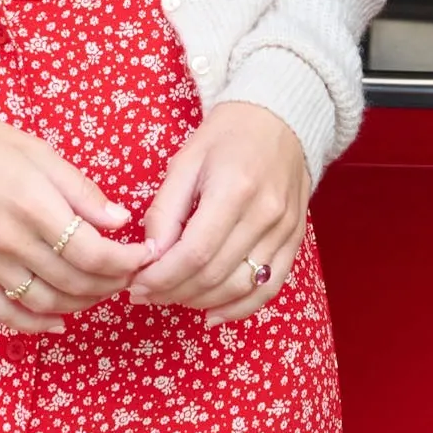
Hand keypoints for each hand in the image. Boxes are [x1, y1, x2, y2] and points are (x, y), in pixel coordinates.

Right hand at [0, 104, 153, 332]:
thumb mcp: (41, 153)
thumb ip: (82, 191)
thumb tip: (119, 221)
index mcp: (33, 205)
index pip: (93, 252)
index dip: (126, 261)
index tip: (142, 255)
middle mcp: (9, 240)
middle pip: (75, 281)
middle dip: (111, 282)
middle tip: (128, 273)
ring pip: (46, 303)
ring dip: (82, 303)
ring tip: (100, 290)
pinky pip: (5, 313)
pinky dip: (36, 325)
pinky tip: (59, 322)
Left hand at [129, 102, 308, 324]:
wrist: (280, 118)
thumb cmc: (227, 134)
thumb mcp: (186, 161)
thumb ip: (166, 210)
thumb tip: (150, 256)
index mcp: (234, 189)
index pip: (195, 253)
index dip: (162, 277)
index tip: (137, 285)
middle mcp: (265, 214)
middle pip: (215, 274)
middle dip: (174, 292)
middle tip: (146, 294)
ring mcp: (285, 230)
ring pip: (241, 287)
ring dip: (201, 302)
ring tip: (172, 298)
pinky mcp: (295, 239)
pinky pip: (270, 287)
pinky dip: (240, 308)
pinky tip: (213, 315)